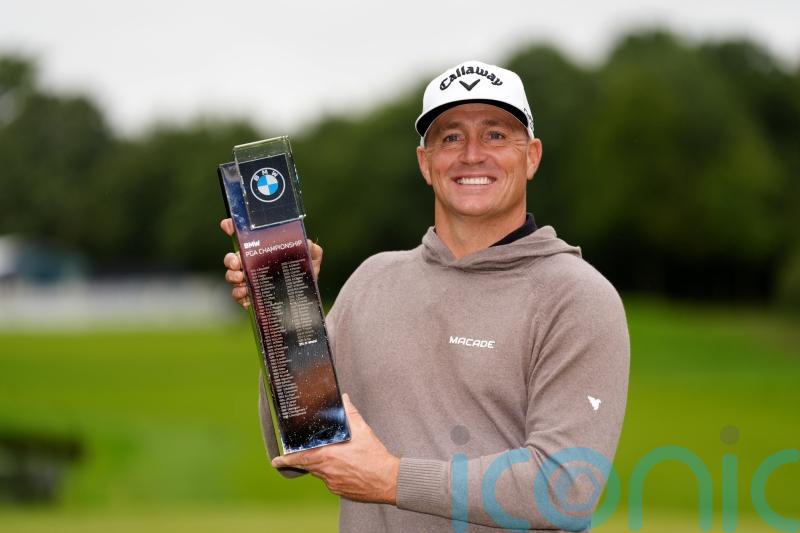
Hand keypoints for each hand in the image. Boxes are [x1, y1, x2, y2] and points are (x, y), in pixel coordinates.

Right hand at [220, 218, 322, 308]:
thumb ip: (312, 249)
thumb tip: (309, 243)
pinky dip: (239, 295)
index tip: (227, 225)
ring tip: (241, 279)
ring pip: (231, 276)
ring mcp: (249, 280)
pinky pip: (237, 295)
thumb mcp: (312, 258)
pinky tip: (246, 296)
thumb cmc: (305, 273)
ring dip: (232, 277)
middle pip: (231, 257)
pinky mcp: (250, 297)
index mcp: (263, 250)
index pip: (244, 236)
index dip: (232, 228)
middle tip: (237, 264)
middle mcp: (252, 263)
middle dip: (230, 259)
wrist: (306, 297)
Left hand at [271, 394, 399, 504]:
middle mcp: (327, 472)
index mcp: (328, 456)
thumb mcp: (363, 431)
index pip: (301, 458)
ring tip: (332, 458)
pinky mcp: (340, 491)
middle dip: (303, 460)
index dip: (287, 460)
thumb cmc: (375, 457)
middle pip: (309, 465)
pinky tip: (344, 468)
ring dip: (321, 465)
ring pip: (320, 473)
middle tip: (297, 457)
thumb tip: (344, 399)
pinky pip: (330, 481)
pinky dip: (332, 474)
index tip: (276, 460)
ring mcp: (333, 484)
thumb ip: (350, 414)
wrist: (388, 480)